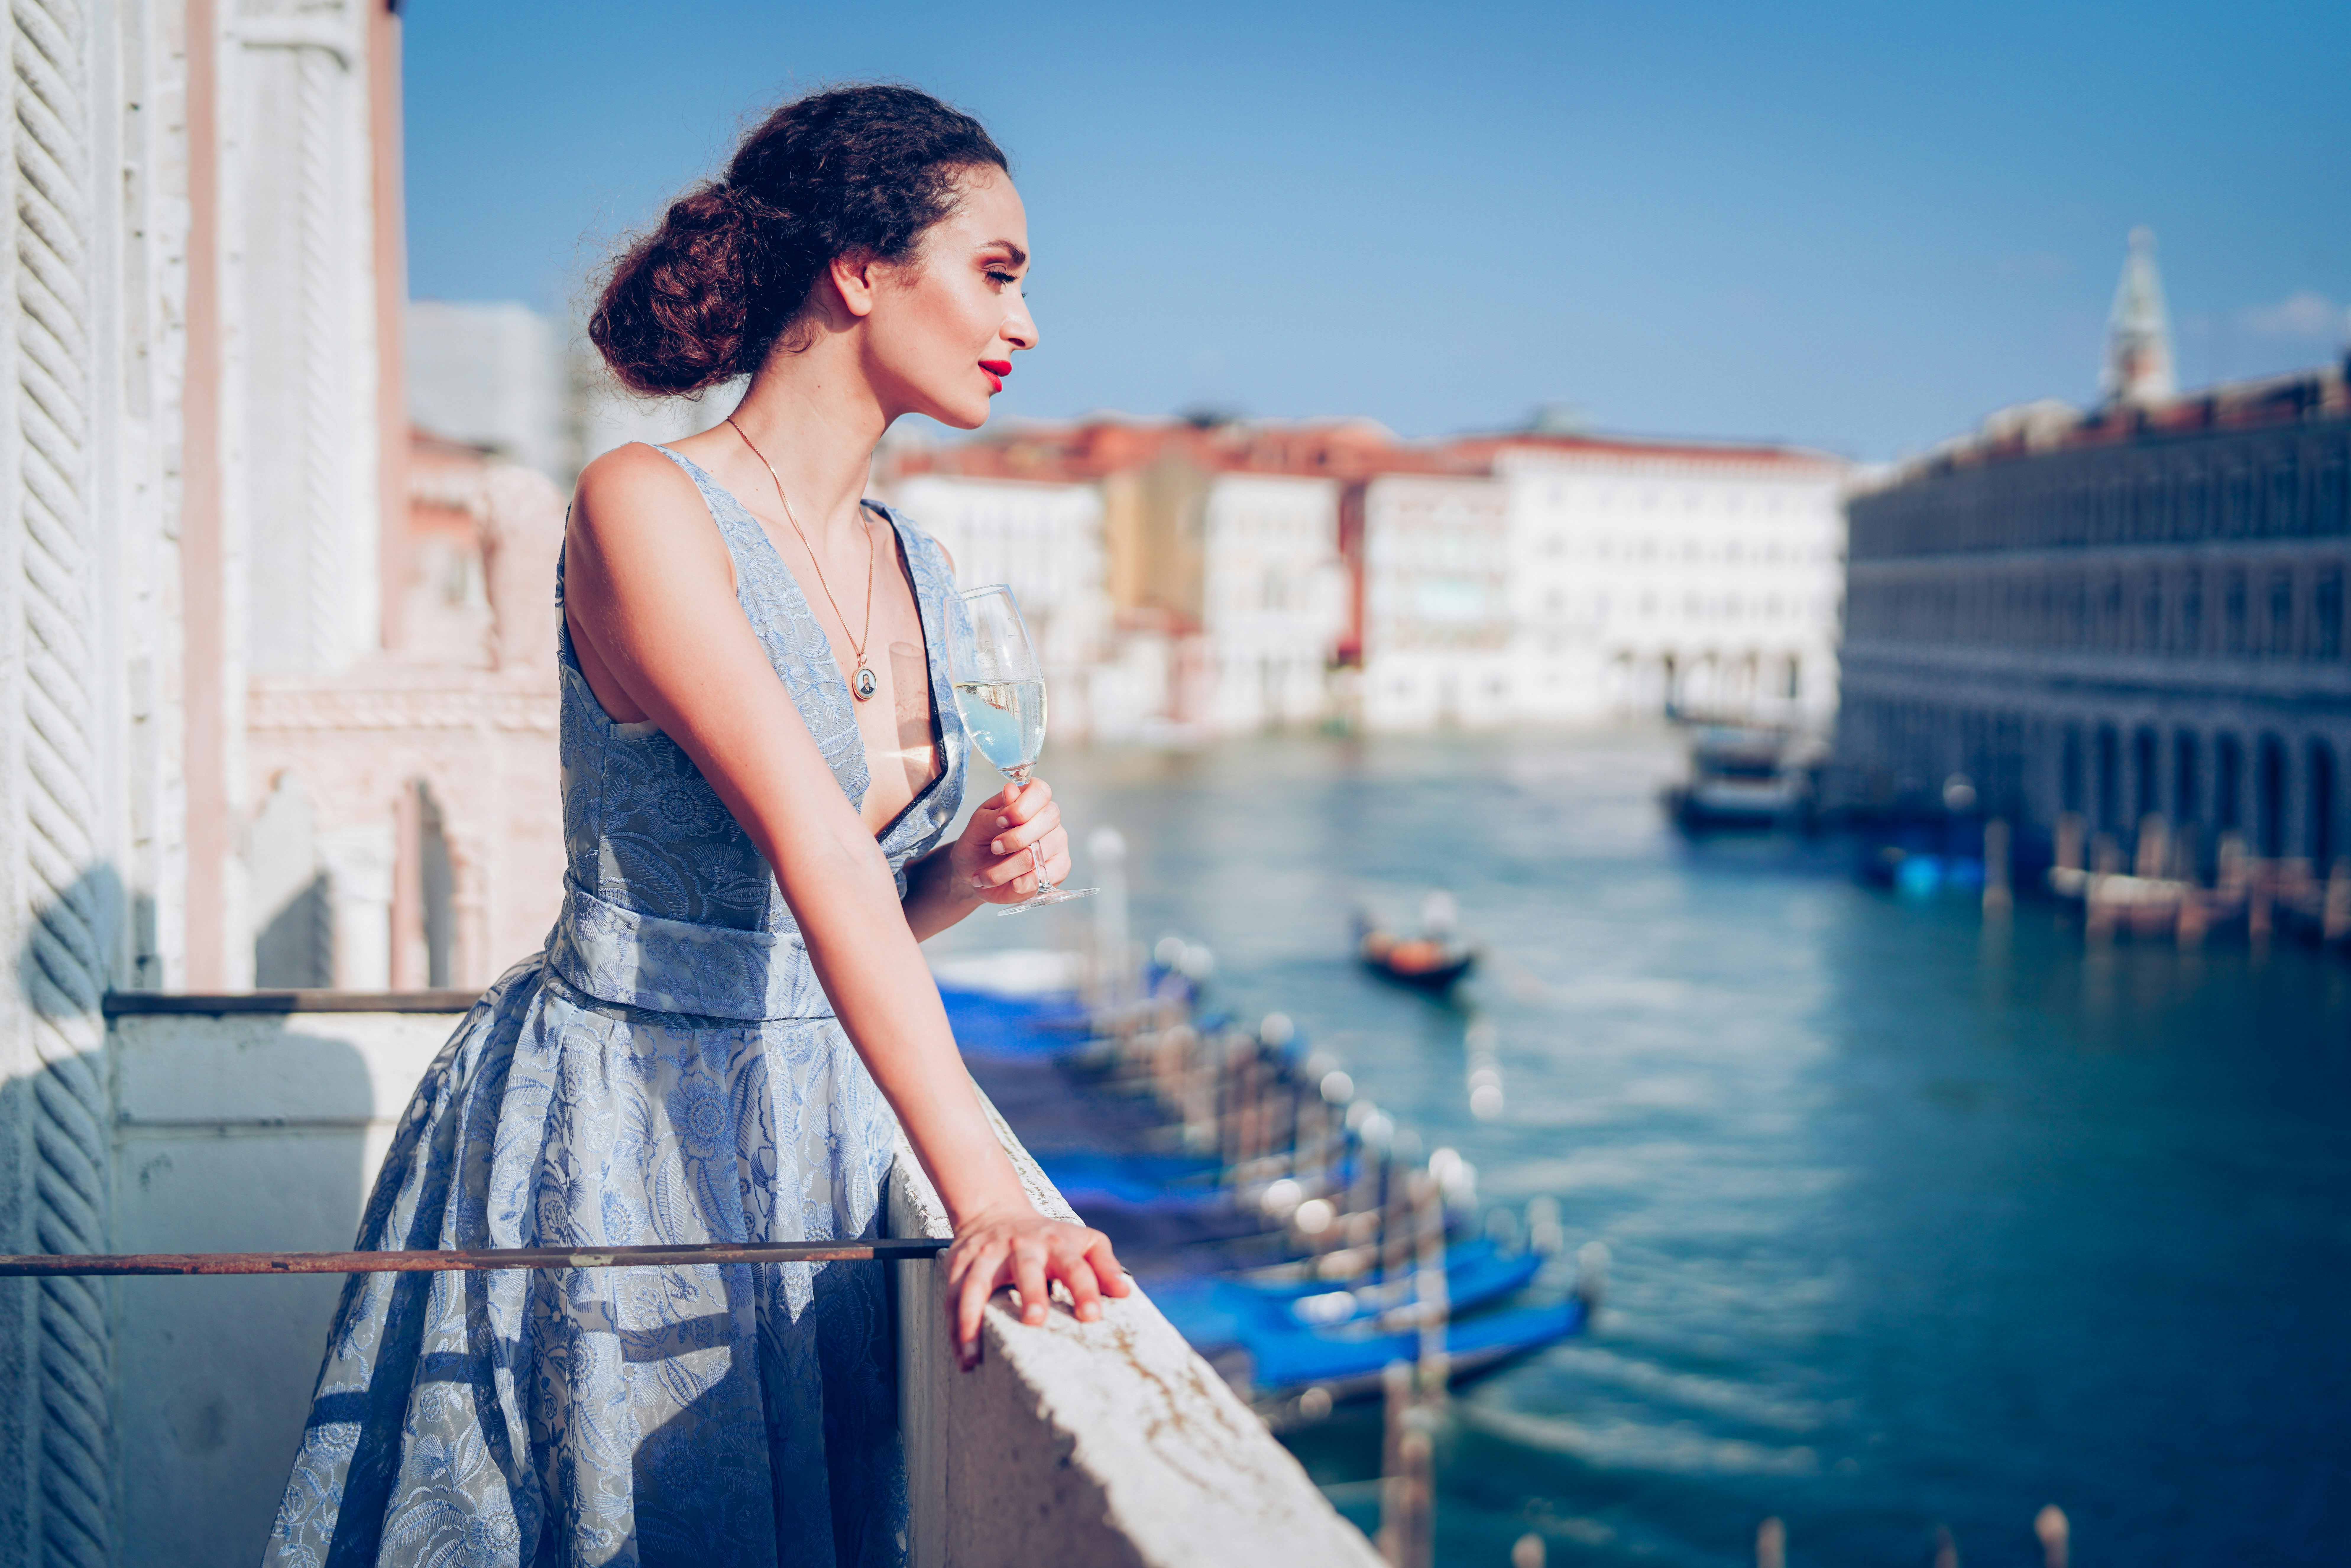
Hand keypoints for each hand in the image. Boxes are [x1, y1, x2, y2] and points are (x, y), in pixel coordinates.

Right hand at [943, 1200, 1129, 1368]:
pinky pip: (952, 1298)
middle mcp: (1021, 1247)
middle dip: (1030, 1292)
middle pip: (1026, 1269)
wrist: (994, 1211)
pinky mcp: (959, 1264)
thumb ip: (1104, 1265)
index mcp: (1056, 1243)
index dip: (1085, 1289)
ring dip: (972, 1320)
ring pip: (974, 1286)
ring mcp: (987, 1255)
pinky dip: (955, 1329)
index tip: (1091, 1316)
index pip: (1075, 1266)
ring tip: (973, 1357)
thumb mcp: (1082, 1241)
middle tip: (1035, 1321)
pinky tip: (963, 1358)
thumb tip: (1125, 1292)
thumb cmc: (1049, 1238)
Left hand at [953, 778, 1069, 905]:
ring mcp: (1058, 844)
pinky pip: (1041, 878)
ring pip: (1037, 855)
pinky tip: (1006, 883)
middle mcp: (1049, 819)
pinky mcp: (1059, 869)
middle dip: (1016, 838)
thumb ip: (998, 810)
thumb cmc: (978, 843)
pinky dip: (1017, 885)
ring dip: (1004, 870)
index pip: (1041, 791)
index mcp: (1031, 800)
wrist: (973, 873)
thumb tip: (1010, 790)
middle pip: (1048, 820)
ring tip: (985, 875)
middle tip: (994, 848)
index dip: (1022, 807)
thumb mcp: (979, 824)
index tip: (1000, 821)